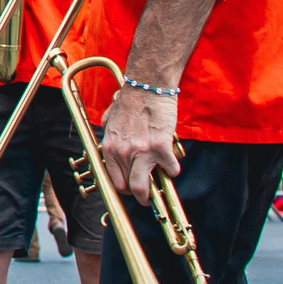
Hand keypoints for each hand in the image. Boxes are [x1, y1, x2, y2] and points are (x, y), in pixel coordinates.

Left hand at [99, 82, 181, 204]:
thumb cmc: (130, 101)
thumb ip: (110, 135)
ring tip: (158, 190)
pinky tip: (172, 165)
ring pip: (144, 187)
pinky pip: (170, 171)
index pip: (113, 180)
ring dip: (153, 193)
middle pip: (128, 188)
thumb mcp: (110, 119)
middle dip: (137, 196)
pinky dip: (173, 170)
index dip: (122, 190)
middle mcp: (123, 152)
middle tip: (145, 196)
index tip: (130, 191)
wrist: (147, 87)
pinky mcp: (160, 148)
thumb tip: (110, 146)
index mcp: (110, 147)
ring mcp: (141, 152)